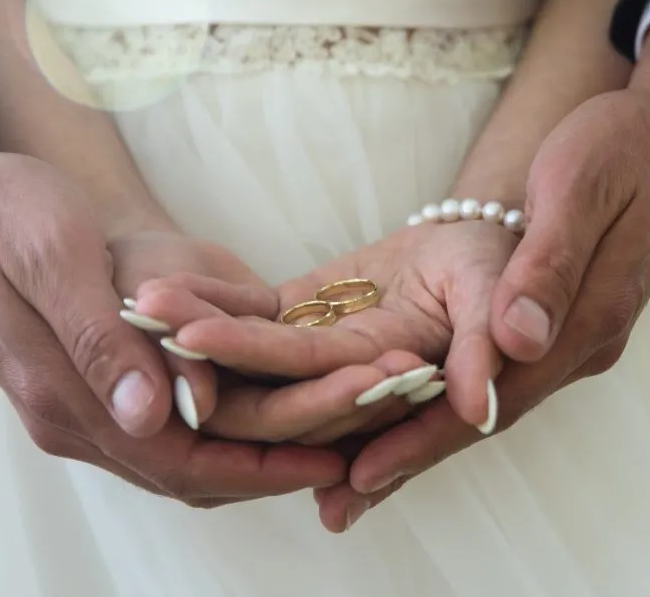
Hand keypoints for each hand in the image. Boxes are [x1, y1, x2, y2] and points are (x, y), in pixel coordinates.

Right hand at [0, 96, 344, 504]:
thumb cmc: (11, 214)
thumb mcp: (53, 257)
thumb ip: (99, 339)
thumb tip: (150, 417)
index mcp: (63, 395)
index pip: (179, 464)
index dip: (259, 467)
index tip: (332, 457)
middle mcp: (74, 420)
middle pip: (191, 475)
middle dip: (276, 465)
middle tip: (356, 446)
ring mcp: (82, 410)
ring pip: (185, 461)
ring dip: (259, 453)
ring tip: (333, 432)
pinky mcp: (94, 390)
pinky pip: (172, 432)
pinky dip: (228, 431)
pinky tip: (273, 407)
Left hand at [142, 218, 518, 434]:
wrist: (484, 240)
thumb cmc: (506, 262)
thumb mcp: (502, 296)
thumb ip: (489, 349)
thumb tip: (480, 409)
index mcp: (404, 383)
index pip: (340, 401)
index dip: (286, 399)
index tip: (223, 390)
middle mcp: (353, 381)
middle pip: (279, 385)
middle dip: (218, 367)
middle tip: (158, 344)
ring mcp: (323, 351)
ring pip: (254, 352)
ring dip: (200, 331)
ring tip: (143, 304)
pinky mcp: (306, 317)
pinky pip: (254, 312)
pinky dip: (212, 297)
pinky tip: (162, 284)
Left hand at [314, 3, 649, 530]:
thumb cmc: (615, 147)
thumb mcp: (582, 185)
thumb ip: (551, 263)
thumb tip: (519, 343)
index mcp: (590, 316)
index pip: (501, 395)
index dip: (430, 435)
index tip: (368, 469)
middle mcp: (579, 344)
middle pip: (485, 415)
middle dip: (412, 456)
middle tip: (338, 501)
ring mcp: (568, 340)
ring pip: (486, 404)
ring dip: (421, 441)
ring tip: (350, 480)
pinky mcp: (552, 327)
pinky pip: (491, 377)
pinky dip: (441, 403)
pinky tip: (398, 418)